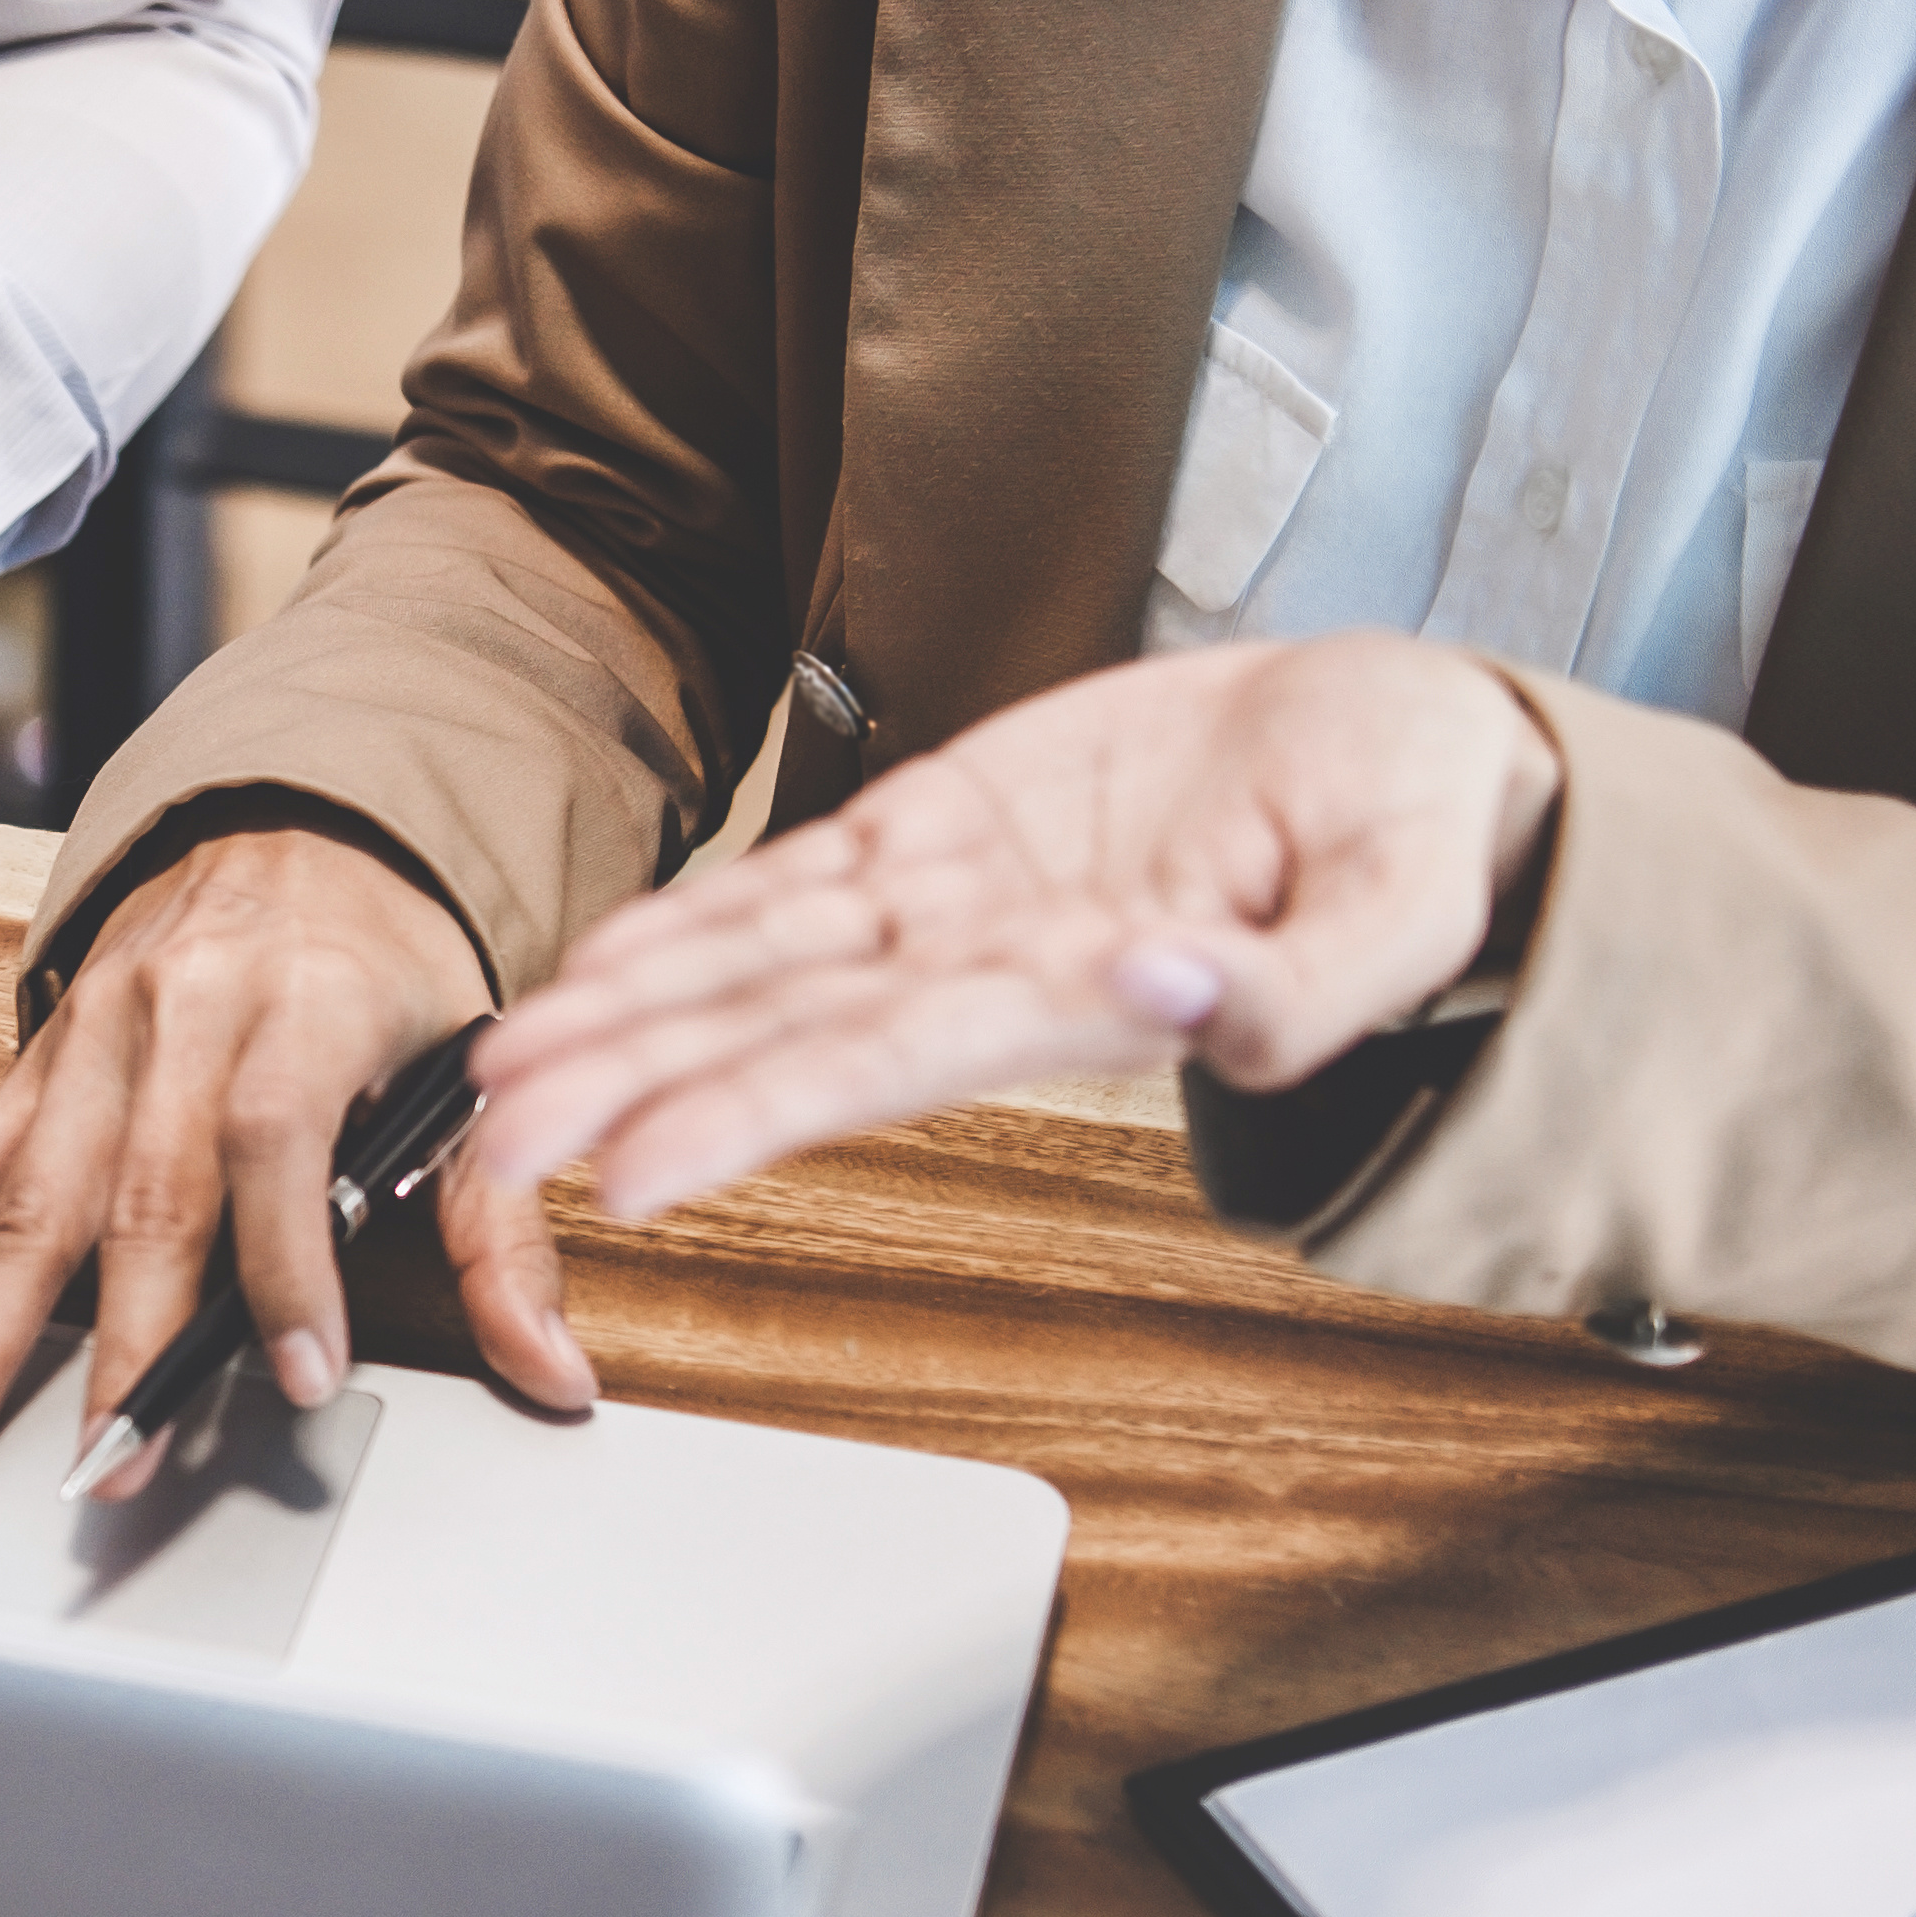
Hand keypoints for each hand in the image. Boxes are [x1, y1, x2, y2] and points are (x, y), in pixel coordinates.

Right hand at [0, 820, 597, 1492]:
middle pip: (138, 1190)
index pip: (271, 1138)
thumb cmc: (386, 969)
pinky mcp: (36, 1060)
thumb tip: (551, 1370)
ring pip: (28, 1195)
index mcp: (301, 998)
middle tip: (110, 1460)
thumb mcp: (472, 1077)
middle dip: (118, 1344)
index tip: (303, 1378)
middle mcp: (179, 1009)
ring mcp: (90, 1036)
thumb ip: (506, 1235)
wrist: (301, 831)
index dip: (286, 1267)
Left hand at [467, 633, 1564, 1219]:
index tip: (634, 1165)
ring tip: (504, 1063)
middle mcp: (996, 964)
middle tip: (490, 1143)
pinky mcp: (947, 828)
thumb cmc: (1425, 823)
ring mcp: (961, 901)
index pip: (890, 1061)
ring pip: (761, 966)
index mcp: (1091, 993)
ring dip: (628, 1014)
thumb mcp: (1413, 898)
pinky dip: (693, 921)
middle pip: (781, 1035)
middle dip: (631, 1085)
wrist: (1414, 750)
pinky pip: (795, 886)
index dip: (756, 1109)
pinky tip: (602, 961)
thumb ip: (1310, 981)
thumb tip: (1185, 992)